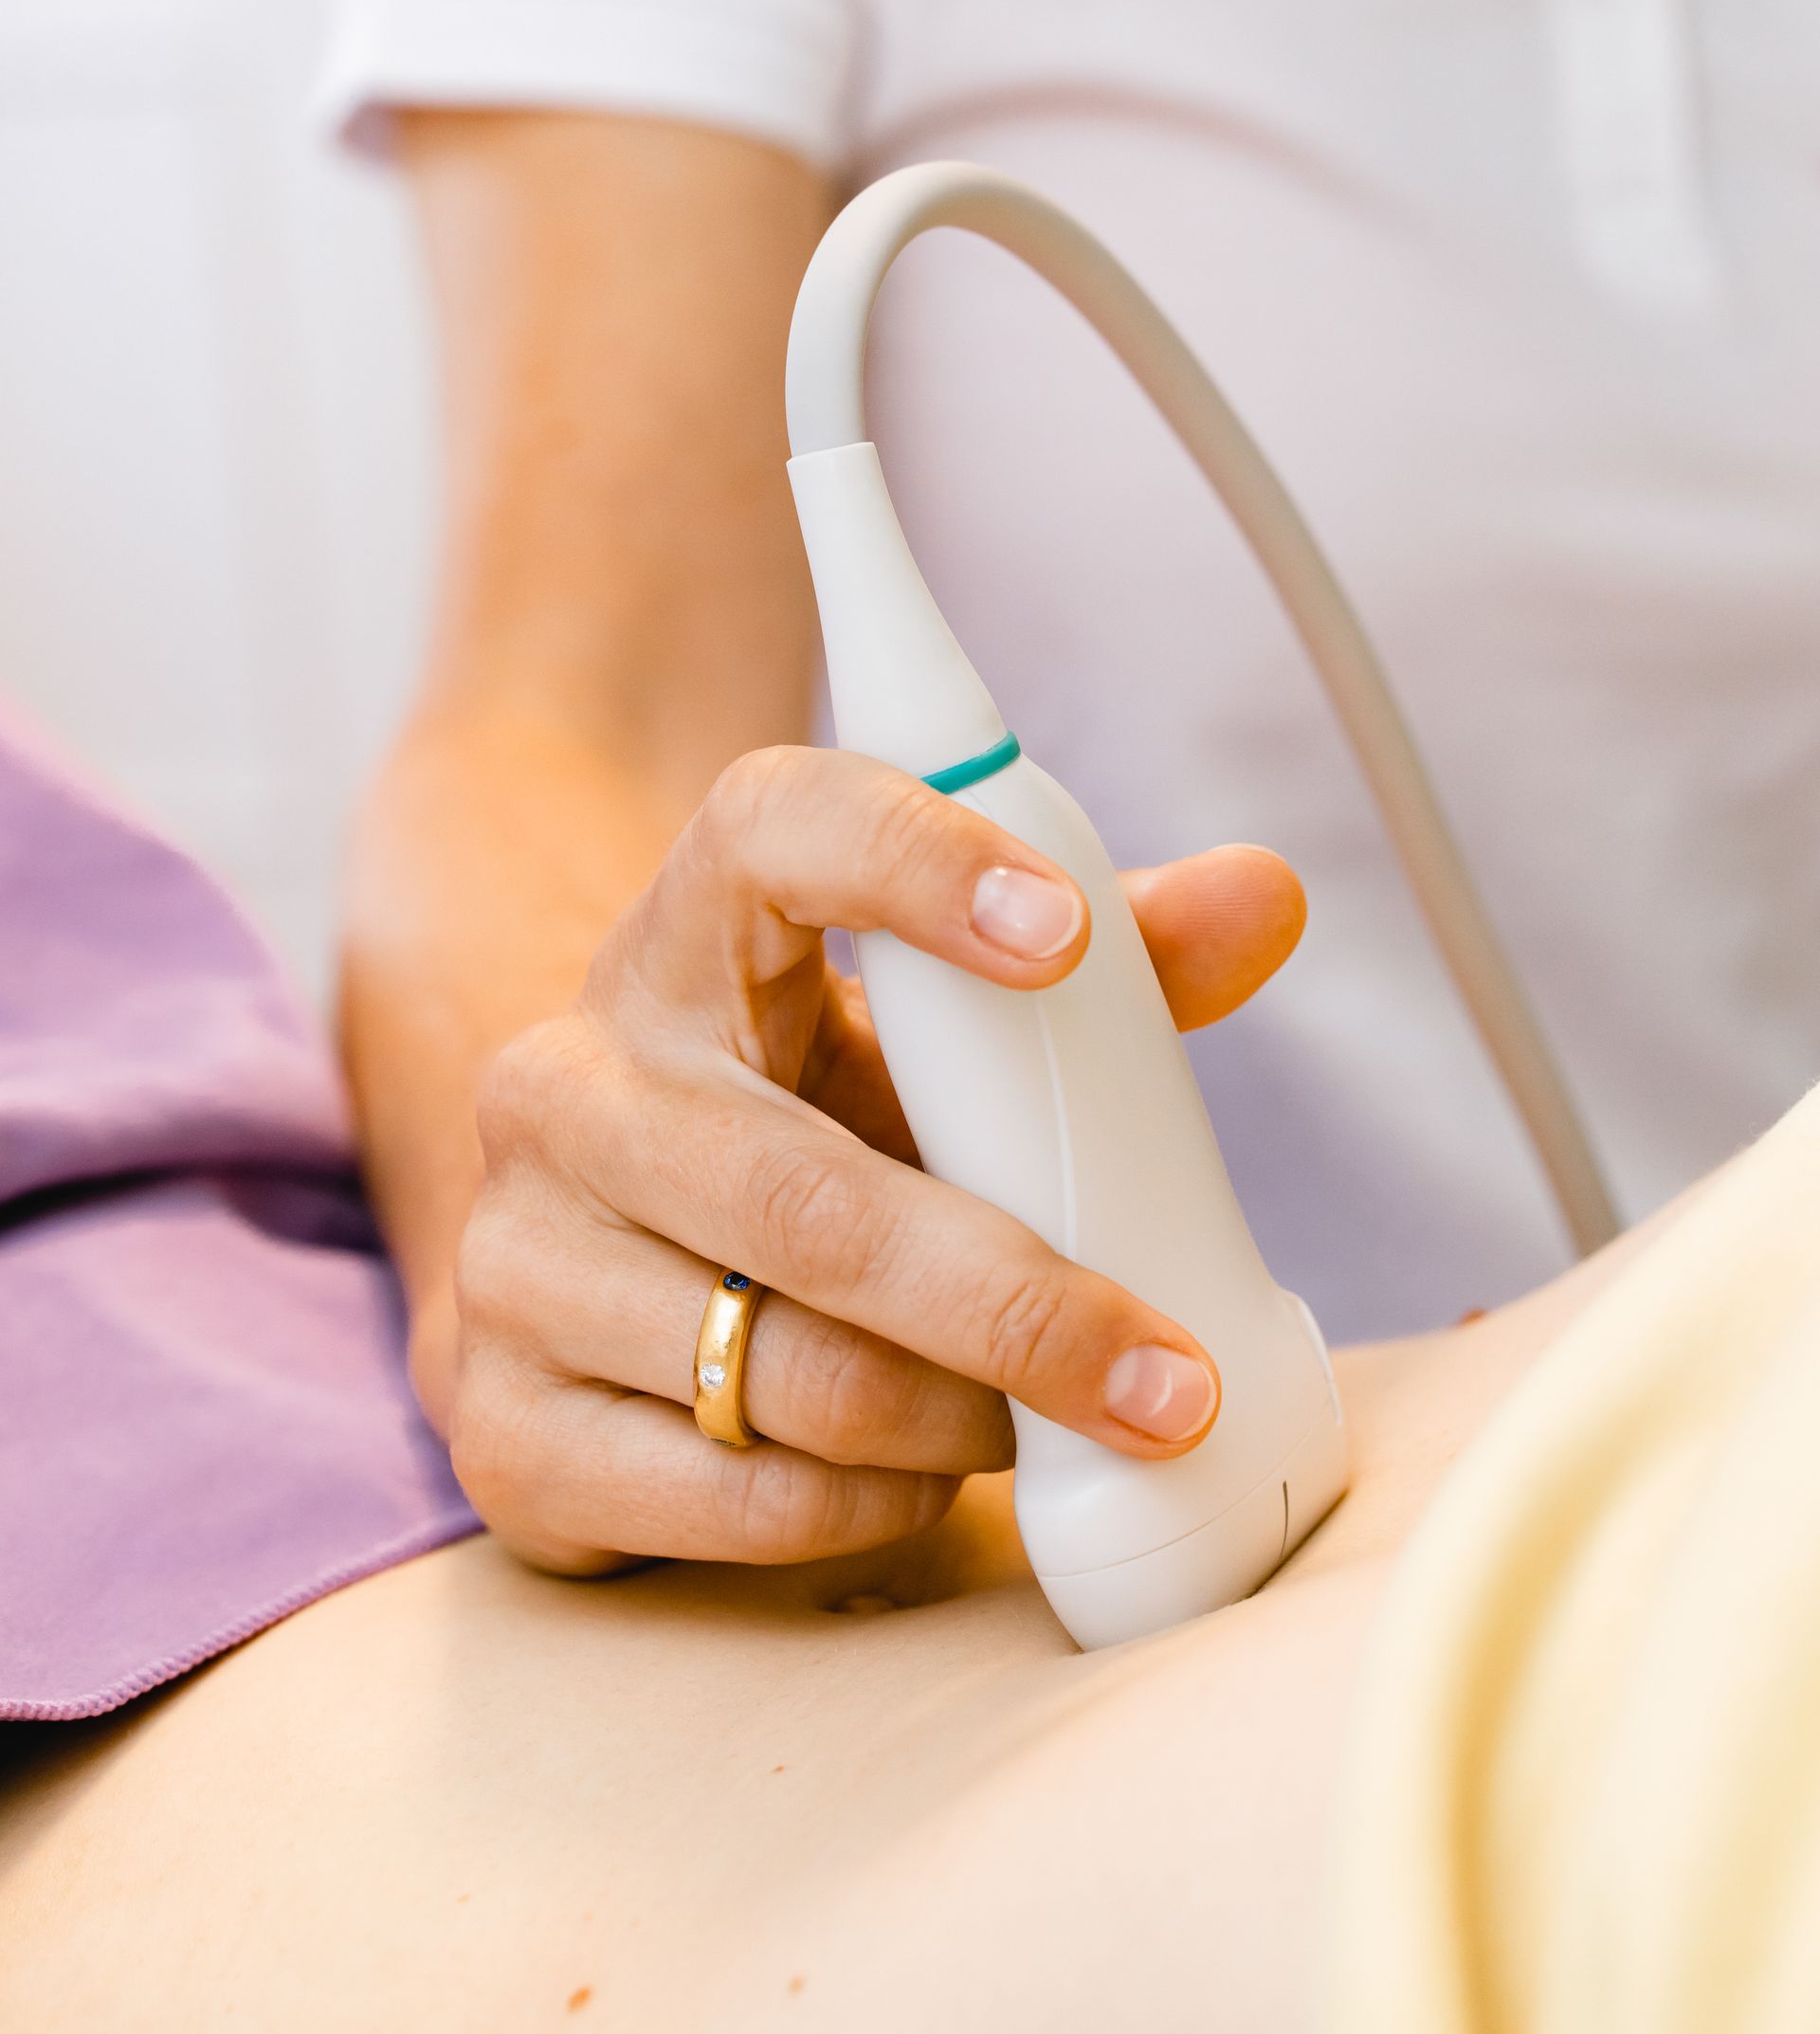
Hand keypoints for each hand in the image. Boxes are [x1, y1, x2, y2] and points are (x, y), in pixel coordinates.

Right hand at [447, 745, 1304, 1572]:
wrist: (603, 1255)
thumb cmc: (813, 1120)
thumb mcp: (933, 1034)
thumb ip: (1106, 970)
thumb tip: (1262, 897)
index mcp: (686, 940)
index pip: (772, 829)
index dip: (916, 864)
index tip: (1065, 938)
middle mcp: (568, 1083)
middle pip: (806, 1197)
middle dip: (1015, 1305)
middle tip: (1166, 1375)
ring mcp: (513, 1257)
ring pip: (777, 1366)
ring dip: (955, 1418)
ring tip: (1039, 1419)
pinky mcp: (499, 1426)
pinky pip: (727, 1495)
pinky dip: (864, 1504)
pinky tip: (913, 1468)